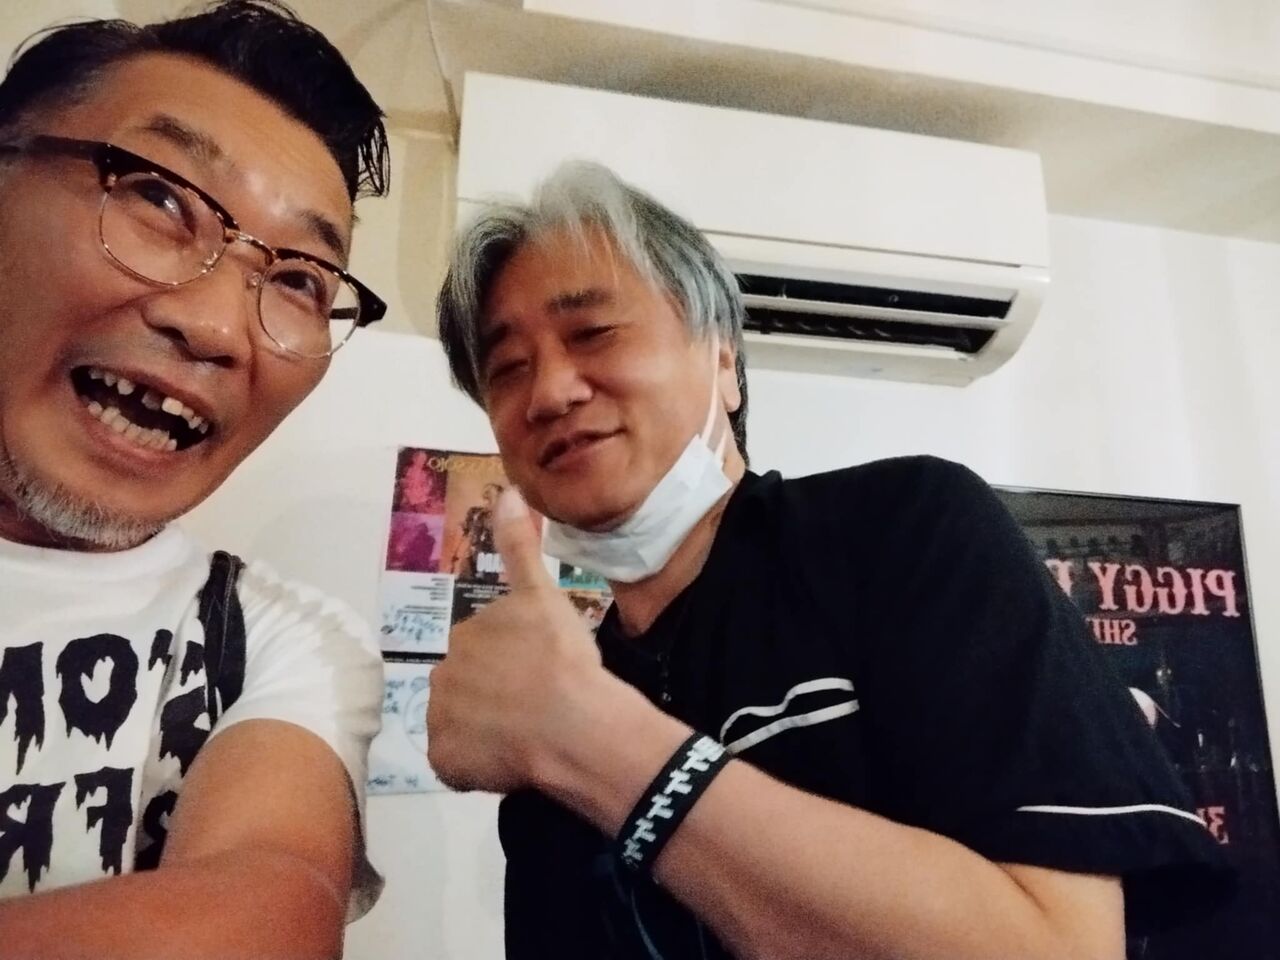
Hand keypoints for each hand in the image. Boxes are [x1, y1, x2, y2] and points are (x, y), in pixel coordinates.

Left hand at [426, 488, 612, 792]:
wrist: (572, 724)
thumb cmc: (562, 657)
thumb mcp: (543, 595)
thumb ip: (520, 547)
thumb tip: (506, 491)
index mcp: (464, 636)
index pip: (484, 650)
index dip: (514, 663)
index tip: (541, 672)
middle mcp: (441, 675)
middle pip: (469, 687)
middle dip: (496, 695)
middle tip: (536, 705)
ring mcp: (440, 722)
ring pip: (464, 725)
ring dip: (487, 730)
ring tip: (528, 736)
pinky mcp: (446, 763)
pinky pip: (460, 763)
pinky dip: (480, 765)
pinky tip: (512, 760)